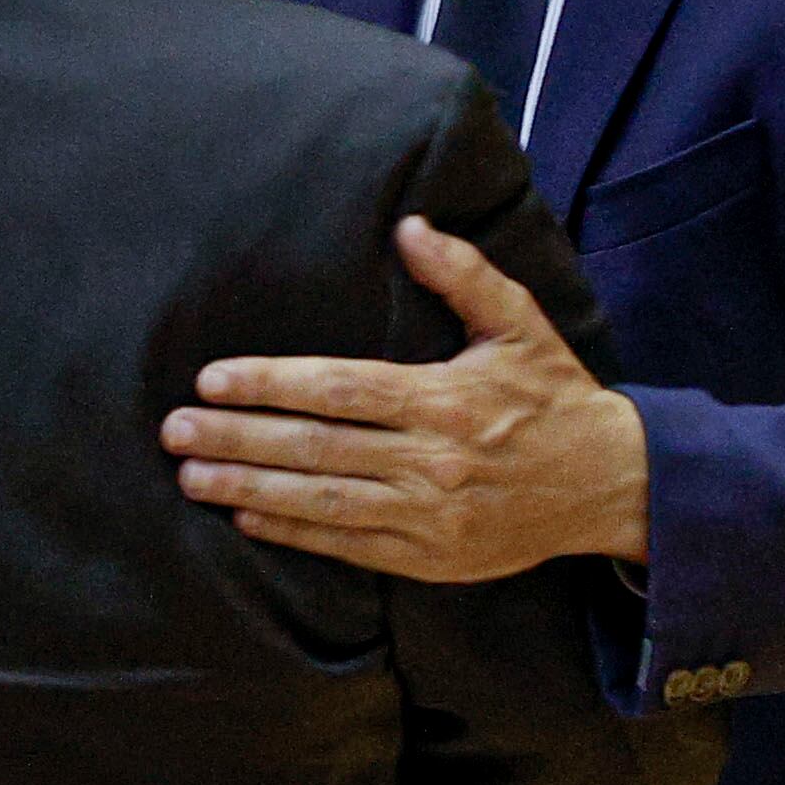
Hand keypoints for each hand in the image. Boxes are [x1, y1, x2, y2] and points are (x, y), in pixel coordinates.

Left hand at [165, 218, 649, 580]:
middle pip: (315, 447)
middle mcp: (432, 460)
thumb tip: (410, 226)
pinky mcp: (431, 557)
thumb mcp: (520, 322)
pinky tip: (248, 518)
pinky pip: (348, 546)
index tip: (212, 381)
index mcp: (445, 399)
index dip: (270, 384)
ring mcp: (429, 516)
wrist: (611, 485)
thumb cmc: (555, 395)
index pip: (339, 389)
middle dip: (237, 439)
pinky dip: (294, 532)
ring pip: (322, 501)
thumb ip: (463, 274)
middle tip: (174, 431)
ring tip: (192, 477)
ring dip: (250, 489)